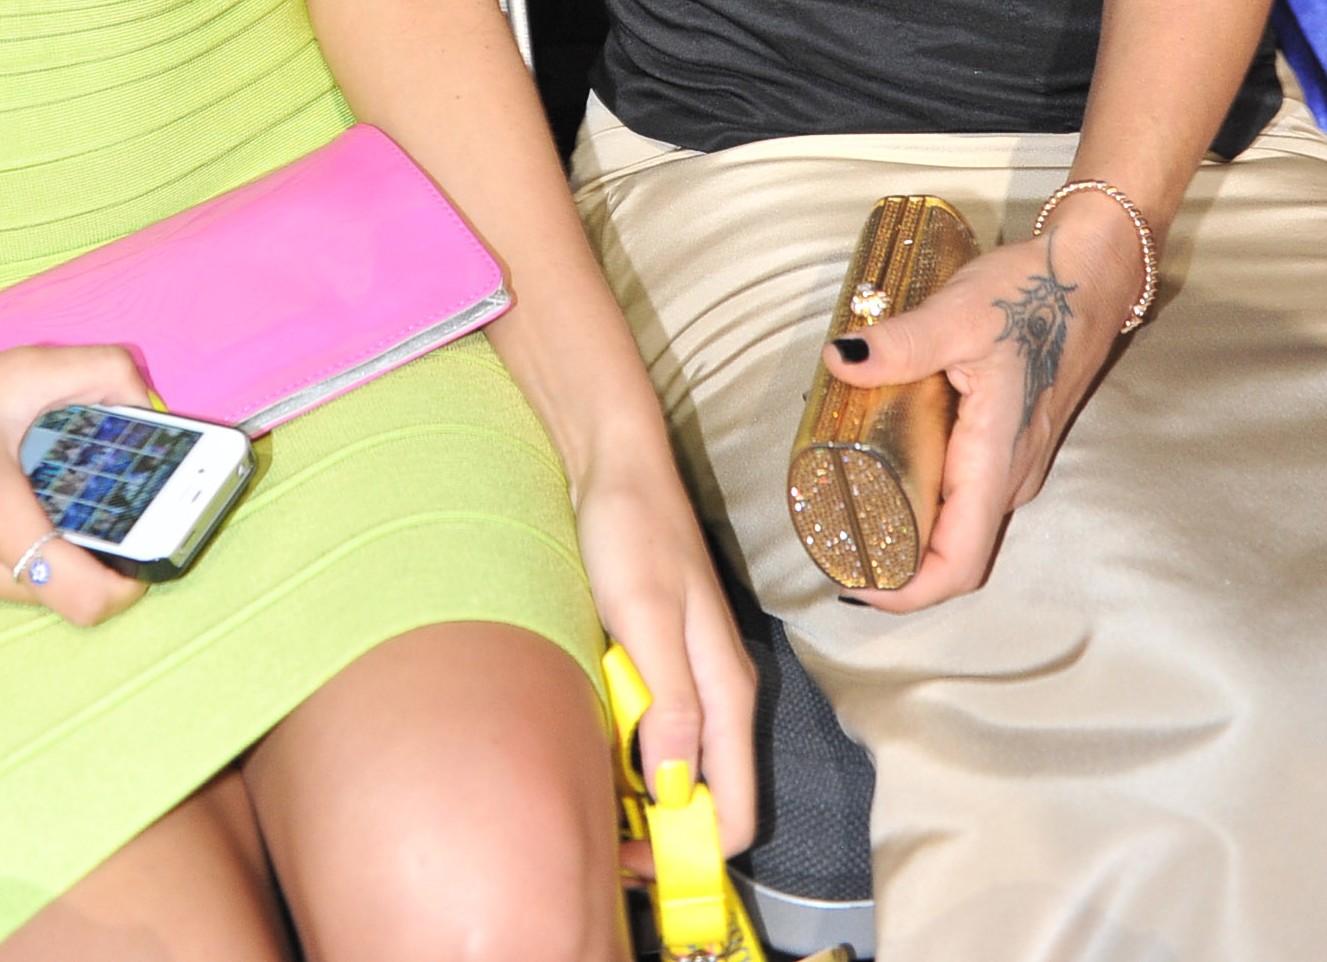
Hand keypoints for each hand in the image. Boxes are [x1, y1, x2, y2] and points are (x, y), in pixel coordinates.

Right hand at [0, 345, 158, 636]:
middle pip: (57, 593)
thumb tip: (152, 409)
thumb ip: (103, 374)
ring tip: (7, 504)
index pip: (84, 597)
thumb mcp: (23, 371)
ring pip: (18, 595)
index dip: (127, 586)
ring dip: (29, 560)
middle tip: (76, 511)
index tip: (141, 560)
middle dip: (76, 557)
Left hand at [572, 432, 756, 860]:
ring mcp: (691, 678)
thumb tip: (679, 788)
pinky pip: (656, 733)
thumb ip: (671, 701)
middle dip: (664, 832)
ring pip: (679, 768)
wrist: (614, 463)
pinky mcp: (662, 664)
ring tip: (589, 791)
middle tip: (604, 837)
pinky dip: (627, 752)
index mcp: (727, 689)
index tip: (640, 863)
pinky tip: (591, 741)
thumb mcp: (646, 615)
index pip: (737, 807)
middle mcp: (718, 693)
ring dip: (641, 793)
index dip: (694, 851)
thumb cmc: (631, 529)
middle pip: (708, 797)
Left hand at [819, 192, 1144, 611]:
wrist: (1089, 271)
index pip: (959, 564)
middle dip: (893, 561)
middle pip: (953, 554)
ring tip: (845, 507)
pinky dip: (924, 498)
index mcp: (997, 463)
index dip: (906, 590)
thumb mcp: (958, 314)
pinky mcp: (1011, 442)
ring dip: (907, 530)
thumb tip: (839, 359)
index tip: (851, 579)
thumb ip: (901, 343)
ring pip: (960, 524)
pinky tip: (885, 466)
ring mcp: (1014, 463)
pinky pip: (965, 493)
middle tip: (829, 537)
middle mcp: (1010, 478)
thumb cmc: (1033, 293)